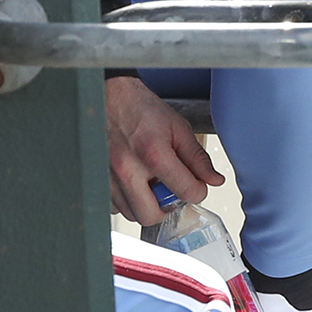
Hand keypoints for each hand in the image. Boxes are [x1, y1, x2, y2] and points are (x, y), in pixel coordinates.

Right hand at [105, 76, 222, 224]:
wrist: (109, 96)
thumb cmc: (140, 108)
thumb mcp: (178, 127)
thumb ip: (197, 157)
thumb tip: (213, 180)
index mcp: (152, 153)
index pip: (185, 192)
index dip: (198, 191)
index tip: (196, 185)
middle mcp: (127, 168)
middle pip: (151, 215)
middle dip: (166, 208)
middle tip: (171, 192)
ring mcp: (108, 175)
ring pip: (131, 214)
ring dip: (146, 205)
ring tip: (151, 184)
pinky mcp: (98, 178)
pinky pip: (115, 205)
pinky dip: (128, 201)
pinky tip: (135, 184)